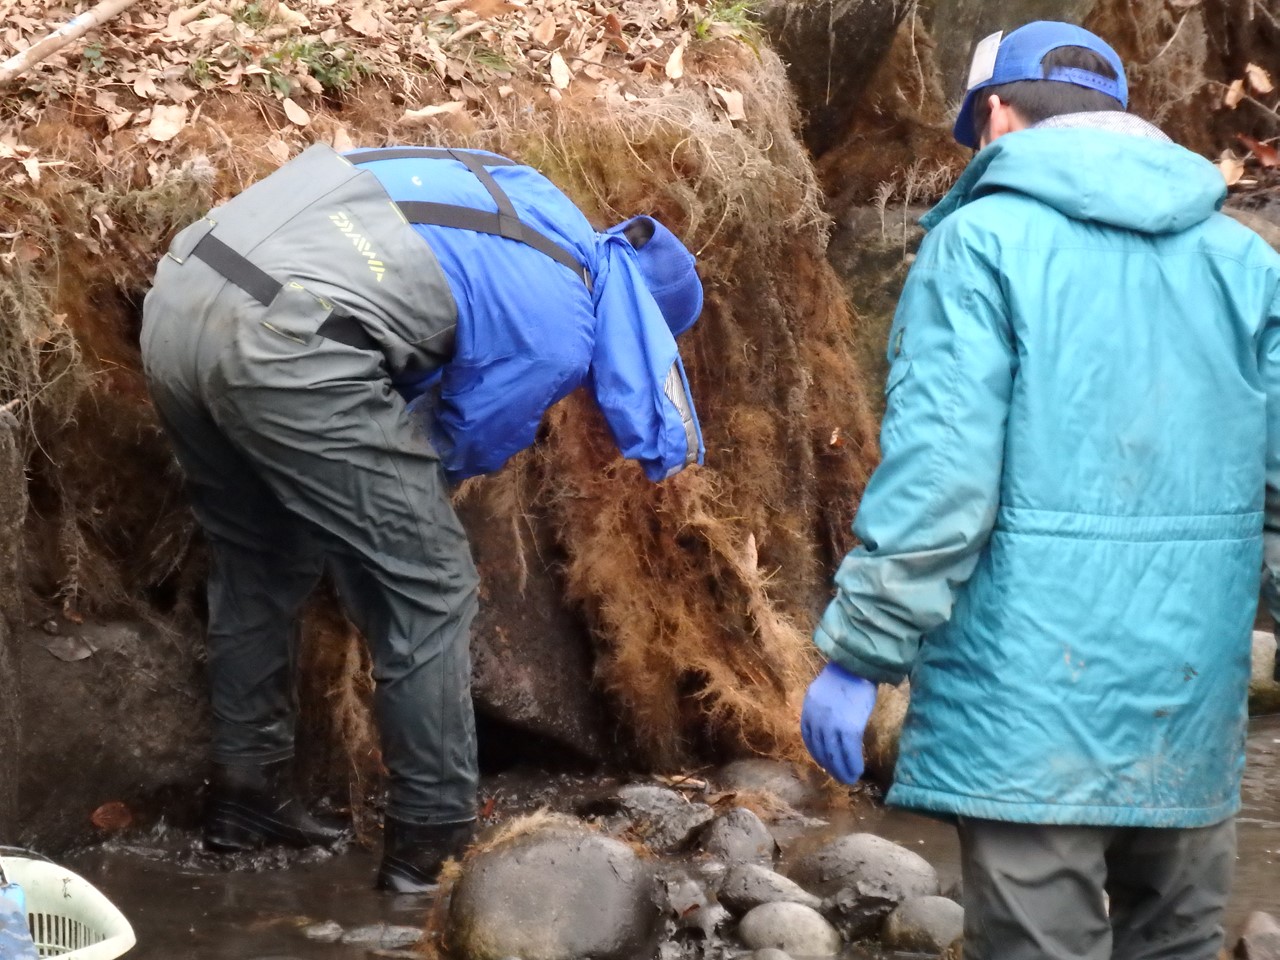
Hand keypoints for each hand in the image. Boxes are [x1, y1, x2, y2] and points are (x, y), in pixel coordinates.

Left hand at [801, 663, 876, 784]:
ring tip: (848, 779)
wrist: (858, 664)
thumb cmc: (847, 673)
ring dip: (841, 770)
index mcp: (809, 707)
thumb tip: (831, 725)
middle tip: (838, 777)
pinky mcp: (849, 728)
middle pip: (820, 749)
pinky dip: (852, 764)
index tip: (824, 762)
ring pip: (834, 754)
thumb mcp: (825, 690)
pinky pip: (849, 752)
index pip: (809, 737)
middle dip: (829, 766)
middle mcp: (816, 718)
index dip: (817, 752)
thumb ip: (824, 707)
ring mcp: (831, 724)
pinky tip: (857, 771)